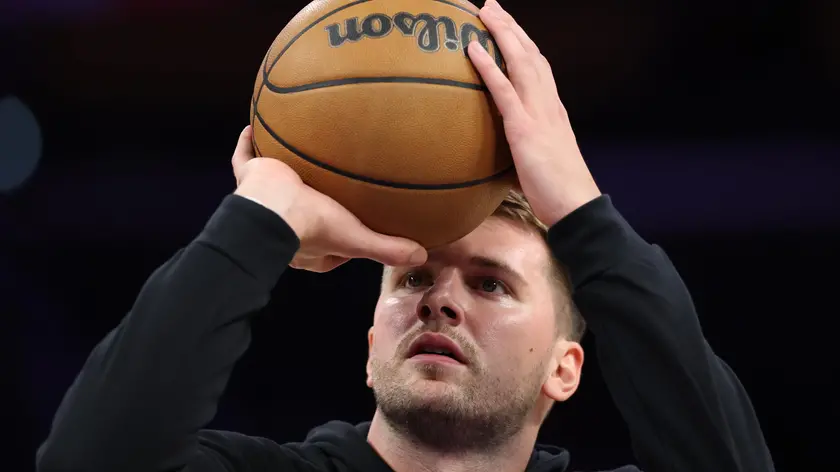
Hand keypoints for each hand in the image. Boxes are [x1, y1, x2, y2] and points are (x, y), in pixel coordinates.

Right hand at [231, 126, 426, 271]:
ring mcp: (265, 199)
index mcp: (308, 246)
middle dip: (315, 200)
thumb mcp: (356, 239)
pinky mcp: (250, 178)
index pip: (331, 243)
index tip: (358, 222)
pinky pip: (244, 159)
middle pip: (302, 211)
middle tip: (331, 185)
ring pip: (275, 185)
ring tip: (301, 153)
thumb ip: (387, 248)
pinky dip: (248, 144)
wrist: (272, 211)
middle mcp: (285, 224)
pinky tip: (254, 128)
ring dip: (285, 171)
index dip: (345, 236)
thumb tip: (421, 255)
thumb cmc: (313, 227)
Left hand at [468, 0, 601, 226]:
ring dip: (501, 33)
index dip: (523, 44)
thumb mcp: (543, 162)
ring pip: (519, 62)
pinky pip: (503, 91)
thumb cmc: (560, 193)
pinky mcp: (525, 129)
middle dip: (510, 27)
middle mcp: (548, 104)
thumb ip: (528, 150)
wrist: (577, 207)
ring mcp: (538, 114)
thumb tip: (510, 154)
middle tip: (490, 5)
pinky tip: (473, 48)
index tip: (508, 27)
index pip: (539, 67)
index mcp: (554, 111)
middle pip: (529, 54)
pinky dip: (488, 66)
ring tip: (483, 11)